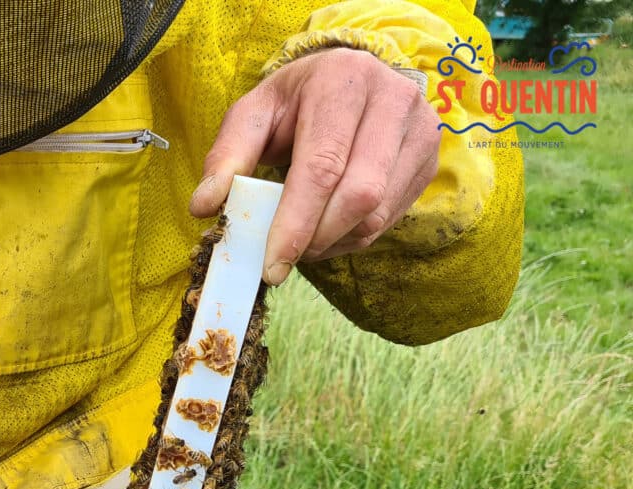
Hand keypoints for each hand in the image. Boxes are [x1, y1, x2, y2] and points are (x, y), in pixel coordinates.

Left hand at [189, 47, 440, 284]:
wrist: (348, 79)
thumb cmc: (295, 101)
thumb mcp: (253, 115)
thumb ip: (226, 158)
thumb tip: (203, 207)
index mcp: (343, 82)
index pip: (323, 166)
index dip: (296, 223)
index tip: (272, 265)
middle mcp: (392, 100)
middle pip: (359, 195)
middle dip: (315, 239)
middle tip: (282, 258)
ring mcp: (420, 130)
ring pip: (377, 214)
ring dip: (332, 243)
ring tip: (301, 239)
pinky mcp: (428, 160)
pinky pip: (388, 220)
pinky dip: (351, 238)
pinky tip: (327, 229)